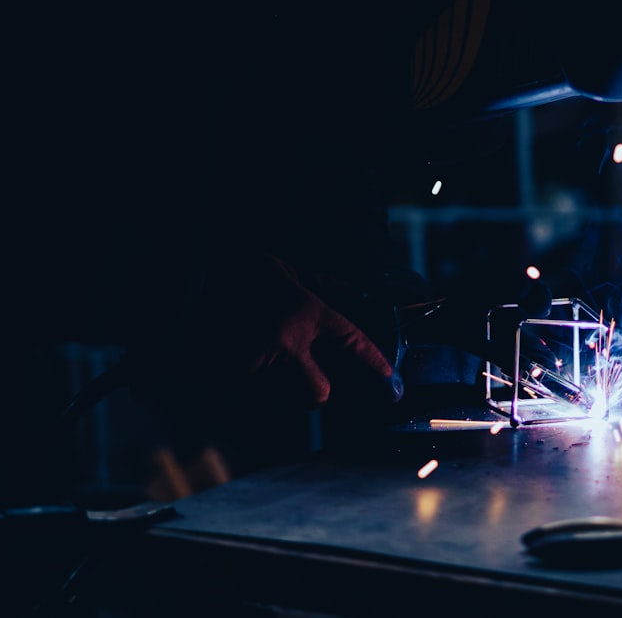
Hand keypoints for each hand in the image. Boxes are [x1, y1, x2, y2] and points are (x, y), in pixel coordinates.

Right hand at [128, 252, 402, 413]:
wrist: (183, 273)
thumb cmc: (239, 268)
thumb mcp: (287, 269)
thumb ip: (326, 286)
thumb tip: (359, 294)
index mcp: (307, 313)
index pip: (352, 342)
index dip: (375, 363)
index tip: (390, 382)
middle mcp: (287, 343)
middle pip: (318, 394)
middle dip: (314, 391)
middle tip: (302, 374)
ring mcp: (256, 364)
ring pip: (280, 398)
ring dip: (274, 386)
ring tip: (255, 357)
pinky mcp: (226, 378)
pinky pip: (249, 398)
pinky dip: (244, 389)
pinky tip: (235, 365)